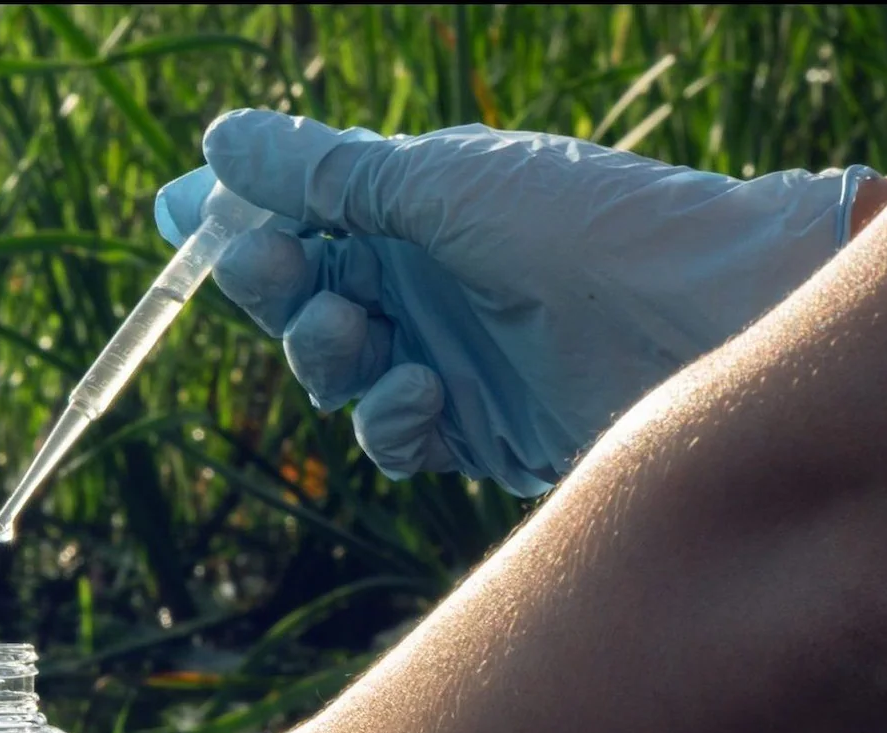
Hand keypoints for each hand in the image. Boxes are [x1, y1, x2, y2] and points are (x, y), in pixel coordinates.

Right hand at [157, 111, 878, 495]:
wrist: (708, 315)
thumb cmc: (587, 224)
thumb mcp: (443, 184)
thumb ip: (323, 174)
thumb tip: (216, 140)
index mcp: (409, 205)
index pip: (293, 211)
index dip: (234, 217)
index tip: (179, 217)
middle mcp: (419, 279)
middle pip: (296, 294)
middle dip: (271, 283)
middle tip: (270, 266)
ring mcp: (443, 355)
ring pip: (331, 371)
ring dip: (323, 354)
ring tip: (358, 338)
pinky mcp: (473, 431)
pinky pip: (390, 436)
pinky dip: (388, 421)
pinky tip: (421, 398)